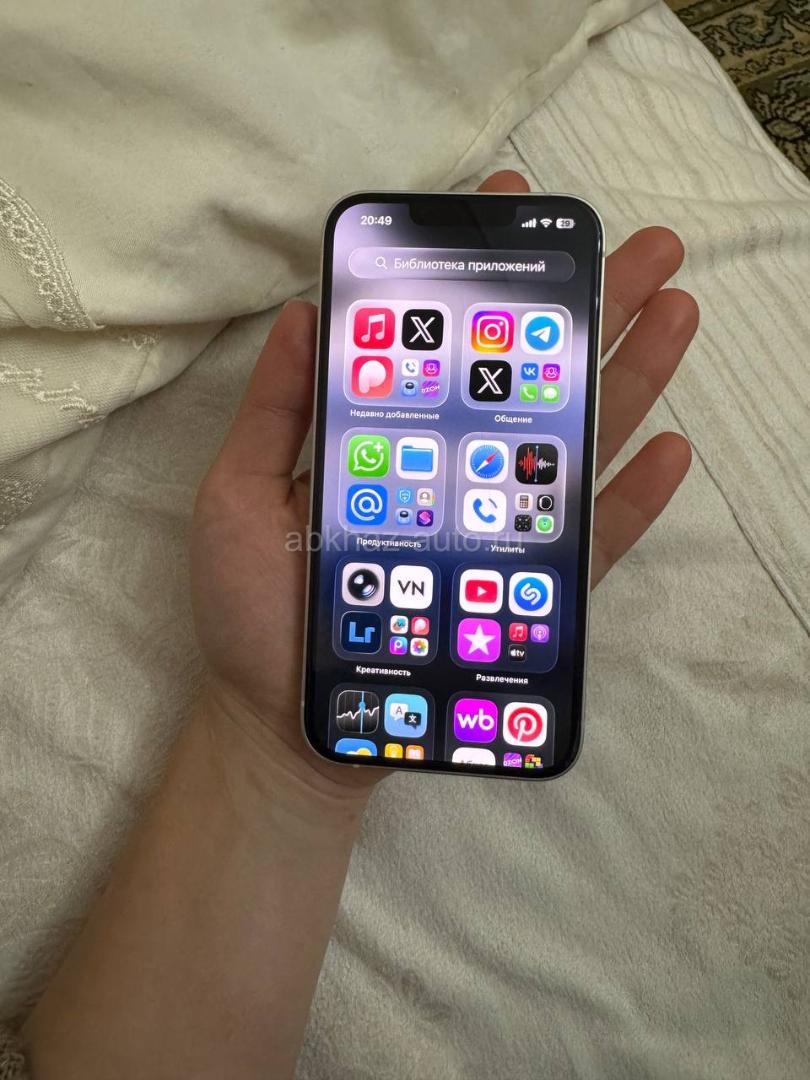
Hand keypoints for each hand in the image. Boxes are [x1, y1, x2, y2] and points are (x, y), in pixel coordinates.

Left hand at [190, 170, 696, 795]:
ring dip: (630, 376)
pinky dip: (628, 499)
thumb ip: (273, 409)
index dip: (479, 276)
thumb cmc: (252, 609)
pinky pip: (584, 545)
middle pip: (529, 381)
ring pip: (573, 444)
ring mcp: (493, 529)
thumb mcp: (238, 494)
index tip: (515, 209)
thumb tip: (303, 309)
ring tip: (674, 309)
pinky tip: (670, 447)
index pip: (445, 344)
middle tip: (645, 245)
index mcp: (390, 437)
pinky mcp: (520, 595)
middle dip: (587, 309)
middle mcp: (453, 471)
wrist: (287, 720)